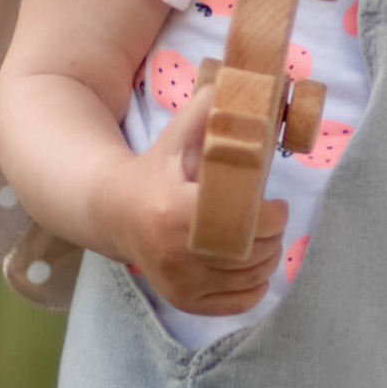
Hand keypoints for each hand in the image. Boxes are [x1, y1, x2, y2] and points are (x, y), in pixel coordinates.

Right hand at [100, 81, 286, 315]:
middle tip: (271, 220)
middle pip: (253, 253)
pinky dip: (253, 287)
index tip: (273, 203)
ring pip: (249, 279)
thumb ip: (206, 112)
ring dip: (267, 260)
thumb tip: (239, 84)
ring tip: (262, 240)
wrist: (113, 212)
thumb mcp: (175, 138)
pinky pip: (237, 303)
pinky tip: (249, 266)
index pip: (248, 224)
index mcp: (177, 212)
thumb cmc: (154, 171)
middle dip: (273, 236)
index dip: (272, 215)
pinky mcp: (183, 301)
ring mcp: (179, 282)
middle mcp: (176, 254)